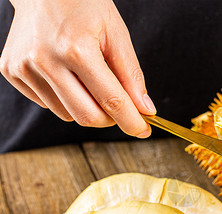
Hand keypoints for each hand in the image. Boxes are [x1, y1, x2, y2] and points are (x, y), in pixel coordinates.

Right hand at [0, 0, 155, 137]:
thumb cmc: (83, 5)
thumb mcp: (116, 33)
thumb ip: (131, 74)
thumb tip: (144, 109)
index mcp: (76, 49)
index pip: (111, 101)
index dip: (132, 121)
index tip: (143, 130)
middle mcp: (46, 61)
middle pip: (87, 116)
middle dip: (110, 119)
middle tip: (120, 107)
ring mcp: (24, 67)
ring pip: (67, 114)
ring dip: (87, 107)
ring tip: (89, 79)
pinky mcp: (11, 71)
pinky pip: (47, 104)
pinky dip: (65, 99)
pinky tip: (66, 74)